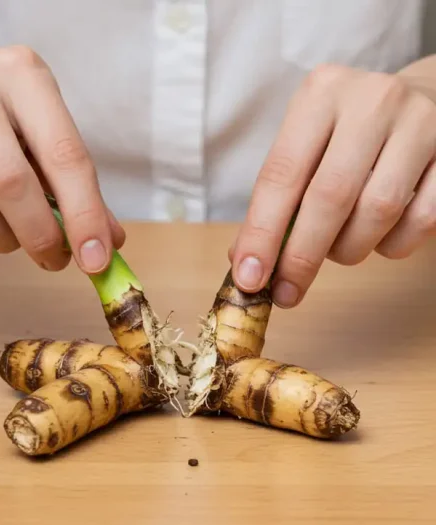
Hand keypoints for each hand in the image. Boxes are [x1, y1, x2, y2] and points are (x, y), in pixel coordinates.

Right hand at [0, 35, 124, 272]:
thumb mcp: (40, 121)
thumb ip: (73, 180)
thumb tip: (106, 245)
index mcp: (20, 74)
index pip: (62, 153)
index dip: (83, 213)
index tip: (96, 259)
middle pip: (9, 183)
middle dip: (38, 236)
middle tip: (53, 258)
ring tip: (9, 234)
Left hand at [231, 63, 435, 306]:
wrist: (429, 96)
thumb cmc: (349, 132)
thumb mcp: (307, 142)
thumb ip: (279, 196)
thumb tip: (246, 262)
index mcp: (321, 94)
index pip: (280, 175)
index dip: (262, 233)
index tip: (248, 278)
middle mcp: (372, 100)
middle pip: (330, 196)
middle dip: (302, 255)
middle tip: (286, 291)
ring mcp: (422, 123)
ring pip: (379, 210)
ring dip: (350, 249)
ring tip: (339, 251)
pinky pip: (422, 220)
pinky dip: (393, 245)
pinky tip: (380, 240)